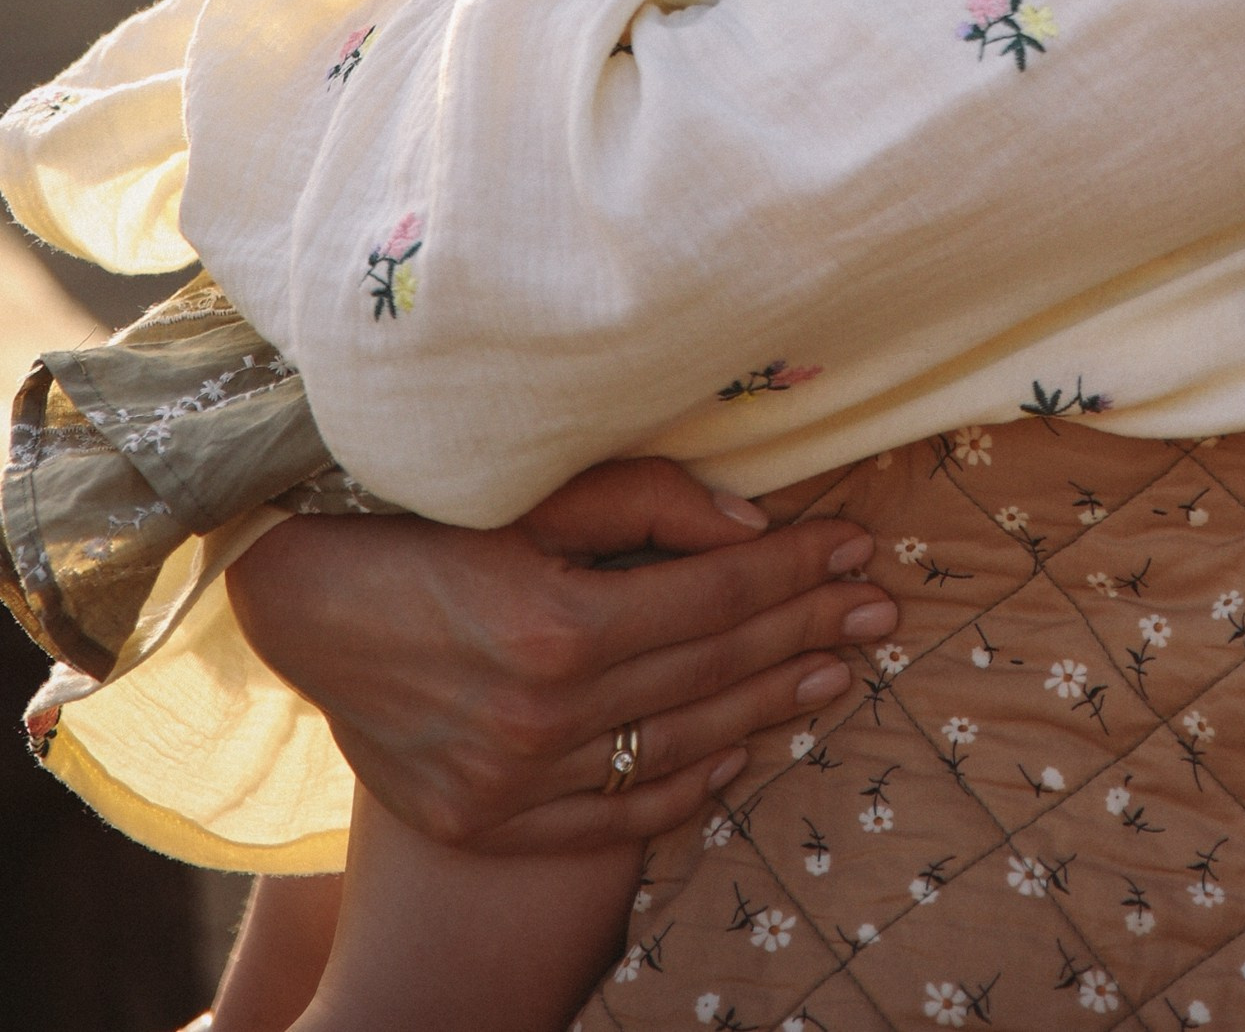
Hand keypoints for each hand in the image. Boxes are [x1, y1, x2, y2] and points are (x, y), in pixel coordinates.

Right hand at [229, 458, 894, 856]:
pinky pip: (614, 814)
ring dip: (767, 709)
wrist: (301, 606)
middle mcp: (540, 717)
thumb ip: (647, 501)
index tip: (857, 547)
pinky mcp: (489, 821)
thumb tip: (752, 524)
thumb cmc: (421, 521)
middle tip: (878, 610)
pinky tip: (740, 754)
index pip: (718, 598)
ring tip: (834, 672)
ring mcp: (514, 783)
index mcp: (556, 625)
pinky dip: (685, 786)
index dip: (797, 569)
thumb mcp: (530, 489)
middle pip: (713, 673)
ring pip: (679, 747)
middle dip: (807, 631)